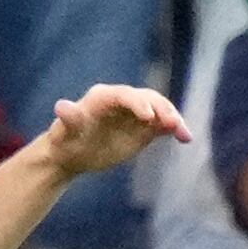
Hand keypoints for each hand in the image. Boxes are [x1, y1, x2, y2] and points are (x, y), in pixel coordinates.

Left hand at [30, 81, 191, 181]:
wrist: (73, 153)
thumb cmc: (66, 141)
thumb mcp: (65, 133)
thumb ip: (69, 119)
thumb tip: (61, 106)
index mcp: (103, 97)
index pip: (125, 95)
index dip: (138, 103)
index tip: (148, 117)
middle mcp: (123, 100)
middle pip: (147, 98)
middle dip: (161, 109)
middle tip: (171, 124)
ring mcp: (136, 113)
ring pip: (159, 109)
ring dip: (172, 118)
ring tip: (182, 133)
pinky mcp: (144, 127)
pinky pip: (163, 124)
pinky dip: (175, 129)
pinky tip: (185, 138)